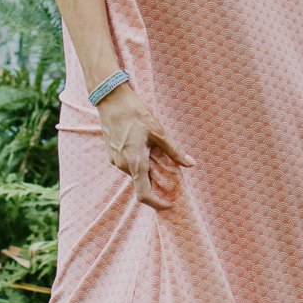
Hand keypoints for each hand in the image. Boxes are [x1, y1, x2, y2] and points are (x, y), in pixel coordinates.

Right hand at [95, 82, 195, 210]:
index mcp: (135, 162)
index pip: (144, 194)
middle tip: (170, 171)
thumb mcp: (159, 131)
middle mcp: (123, 165)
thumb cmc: (135, 113)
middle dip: (155, 181)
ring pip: (135, 172)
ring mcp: (115, 159)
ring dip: (147, 168)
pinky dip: (139, 161)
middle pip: (141, 182)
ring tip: (155, 151)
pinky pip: (128, 163)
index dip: (157, 203)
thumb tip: (190, 164)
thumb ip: (174, 151)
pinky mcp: (111, 153)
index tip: (169, 204)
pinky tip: (144, 145)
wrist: (111, 99)